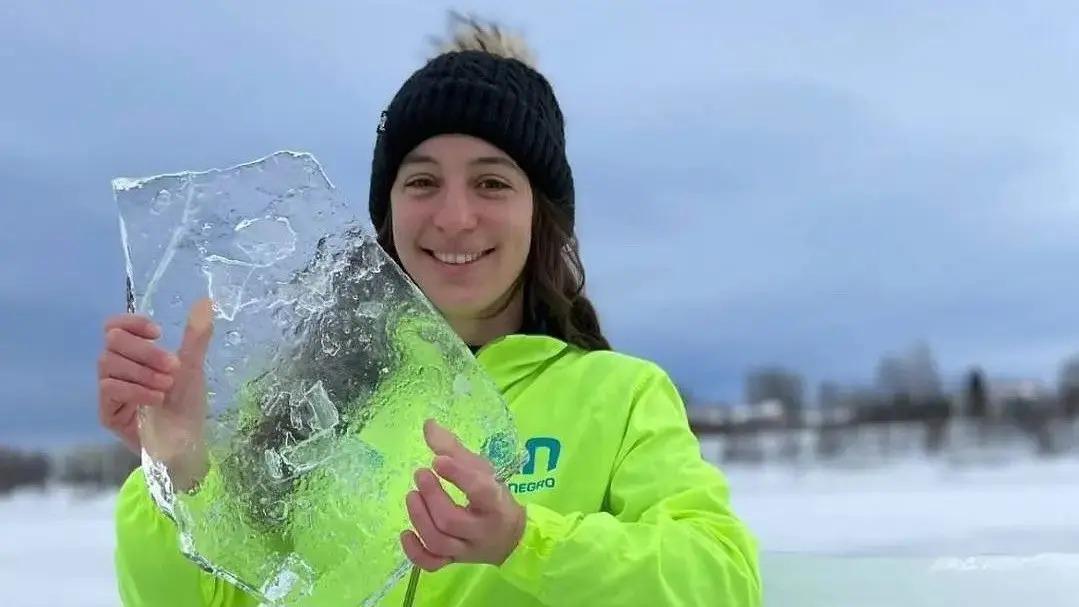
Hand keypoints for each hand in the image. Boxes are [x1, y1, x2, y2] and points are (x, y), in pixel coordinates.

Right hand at [97, 298, 213, 489]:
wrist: (187, 441)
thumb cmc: (187, 404)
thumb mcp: (193, 367)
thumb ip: (196, 337)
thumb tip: (206, 303)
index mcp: (135, 353)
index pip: (115, 326)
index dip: (132, 323)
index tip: (159, 334)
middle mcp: (117, 367)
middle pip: (113, 341)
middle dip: (146, 352)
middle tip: (173, 368)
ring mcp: (110, 389)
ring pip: (109, 364)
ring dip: (143, 372)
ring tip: (167, 386)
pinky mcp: (106, 411)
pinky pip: (110, 388)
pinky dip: (136, 390)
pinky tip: (156, 399)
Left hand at [400, 419, 525, 571]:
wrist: (512, 537)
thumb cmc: (493, 498)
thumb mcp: (481, 470)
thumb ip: (453, 450)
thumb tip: (427, 425)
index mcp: (496, 503)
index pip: (480, 491)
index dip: (458, 475)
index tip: (438, 460)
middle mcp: (482, 531)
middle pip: (451, 520)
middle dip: (432, 497)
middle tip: (420, 474)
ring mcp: (467, 550)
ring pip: (440, 542)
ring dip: (420, 518)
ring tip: (411, 495)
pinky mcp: (455, 562)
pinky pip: (433, 564)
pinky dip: (416, 553)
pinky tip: (405, 533)